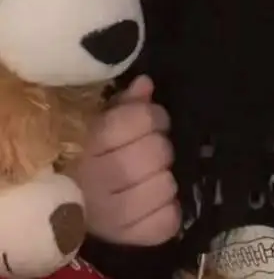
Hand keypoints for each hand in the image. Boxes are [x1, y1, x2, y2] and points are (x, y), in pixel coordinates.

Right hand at [73, 75, 179, 245]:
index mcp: (87, 141)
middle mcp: (95, 178)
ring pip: (166, 185)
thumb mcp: (96, 122)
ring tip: (148, 177)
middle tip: (149, 150)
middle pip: (157, 151)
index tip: (151, 121)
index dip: (155, 116)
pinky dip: (167, 211)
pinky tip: (151, 203)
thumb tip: (146, 84)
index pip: (142, 118)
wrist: (56, 208)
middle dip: (160, 147)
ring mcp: (109, 214)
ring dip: (164, 178)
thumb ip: (123, 103)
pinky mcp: (124, 238)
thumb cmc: (82, 154)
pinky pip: (166, 221)